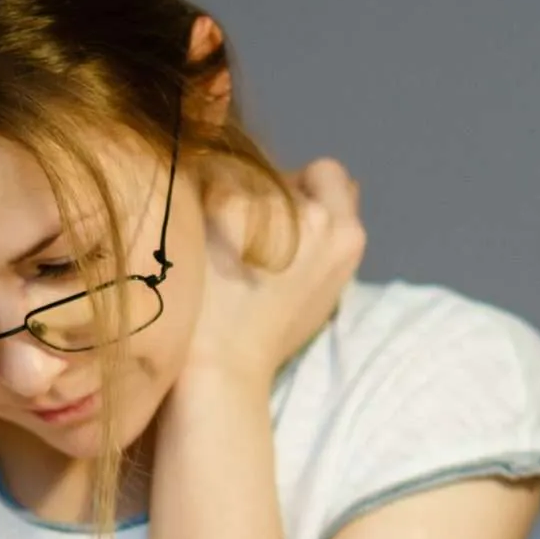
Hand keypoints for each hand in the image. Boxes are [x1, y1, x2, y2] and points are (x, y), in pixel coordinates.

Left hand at [184, 158, 367, 388]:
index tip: (280, 217)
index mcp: (347, 236)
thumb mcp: (322, 286)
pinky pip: (208, 183)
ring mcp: (272, 206)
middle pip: (287, 177)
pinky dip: (197, 204)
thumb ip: (327, 238)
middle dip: (265, 197)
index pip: (332, 176)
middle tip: (239, 238)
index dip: (305, 189)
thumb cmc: (270, 332)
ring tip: (212, 245)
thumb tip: (331, 189)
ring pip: (246, 176)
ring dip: (229, 198)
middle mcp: (317, 215)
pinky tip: (192, 242)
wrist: (221, 362)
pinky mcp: (224, 202)